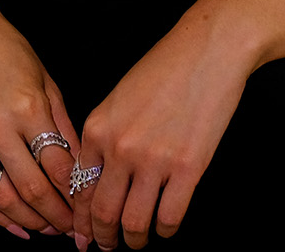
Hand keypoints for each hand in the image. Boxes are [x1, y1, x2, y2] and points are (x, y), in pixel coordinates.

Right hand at [0, 0, 81, 240]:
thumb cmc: (2, 49)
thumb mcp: (46, 81)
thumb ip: (64, 127)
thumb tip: (82, 169)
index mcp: (27, 107)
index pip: (60, 168)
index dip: (79, 196)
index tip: (90, 207)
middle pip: (33, 190)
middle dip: (59, 217)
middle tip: (74, 228)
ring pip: (2, 199)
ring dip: (30, 221)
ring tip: (48, 228)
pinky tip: (16, 225)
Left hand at [70, 13, 254, 249]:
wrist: (206, 52)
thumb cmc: (162, 71)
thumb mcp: (118, 99)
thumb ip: (104, 136)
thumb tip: (96, 176)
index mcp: (97, 128)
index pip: (79, 187)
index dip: (78, 217)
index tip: (80, 233)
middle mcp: (120, 147)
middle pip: (102, 211)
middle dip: (101, 237)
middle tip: (105, 247)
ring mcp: (154, 160)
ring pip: (135, 221)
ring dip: (132, 239)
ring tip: (135, 242)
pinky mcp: (189, 168)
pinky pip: (170, 216)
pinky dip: (165, 231)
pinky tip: (164, 230)